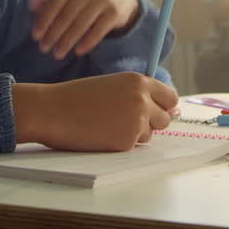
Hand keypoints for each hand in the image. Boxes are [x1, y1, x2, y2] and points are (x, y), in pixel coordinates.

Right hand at [12, 72, 178, 151]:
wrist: (51, 111)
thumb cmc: (77, 98)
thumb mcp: (112, 86)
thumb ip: (140, 96)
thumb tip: (176, 112)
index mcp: (138, 81)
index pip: (170, 97)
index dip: (162, 106)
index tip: (151, 111)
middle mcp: (142, 100)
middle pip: (165, 118)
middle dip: (150, 122)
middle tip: (122, 120)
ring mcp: (136, 121)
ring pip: (149, 135)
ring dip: (134, 134)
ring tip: (106, 124)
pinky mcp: (126, 142)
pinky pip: (132, 147)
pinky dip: (119, 144)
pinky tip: (100, 135)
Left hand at [29, 0, 139, 58]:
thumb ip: (49, 0)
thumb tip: (31, 5)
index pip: (55, 1)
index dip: (44, 20)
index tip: (35, 36)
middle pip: (67, 14)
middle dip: (53, 34)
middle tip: (43, 48)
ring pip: (81, 24)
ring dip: (67, 41)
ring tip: (57, 54)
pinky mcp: (115, 12)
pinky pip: (98, 31)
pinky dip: (87, 42)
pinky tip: (78, 52)